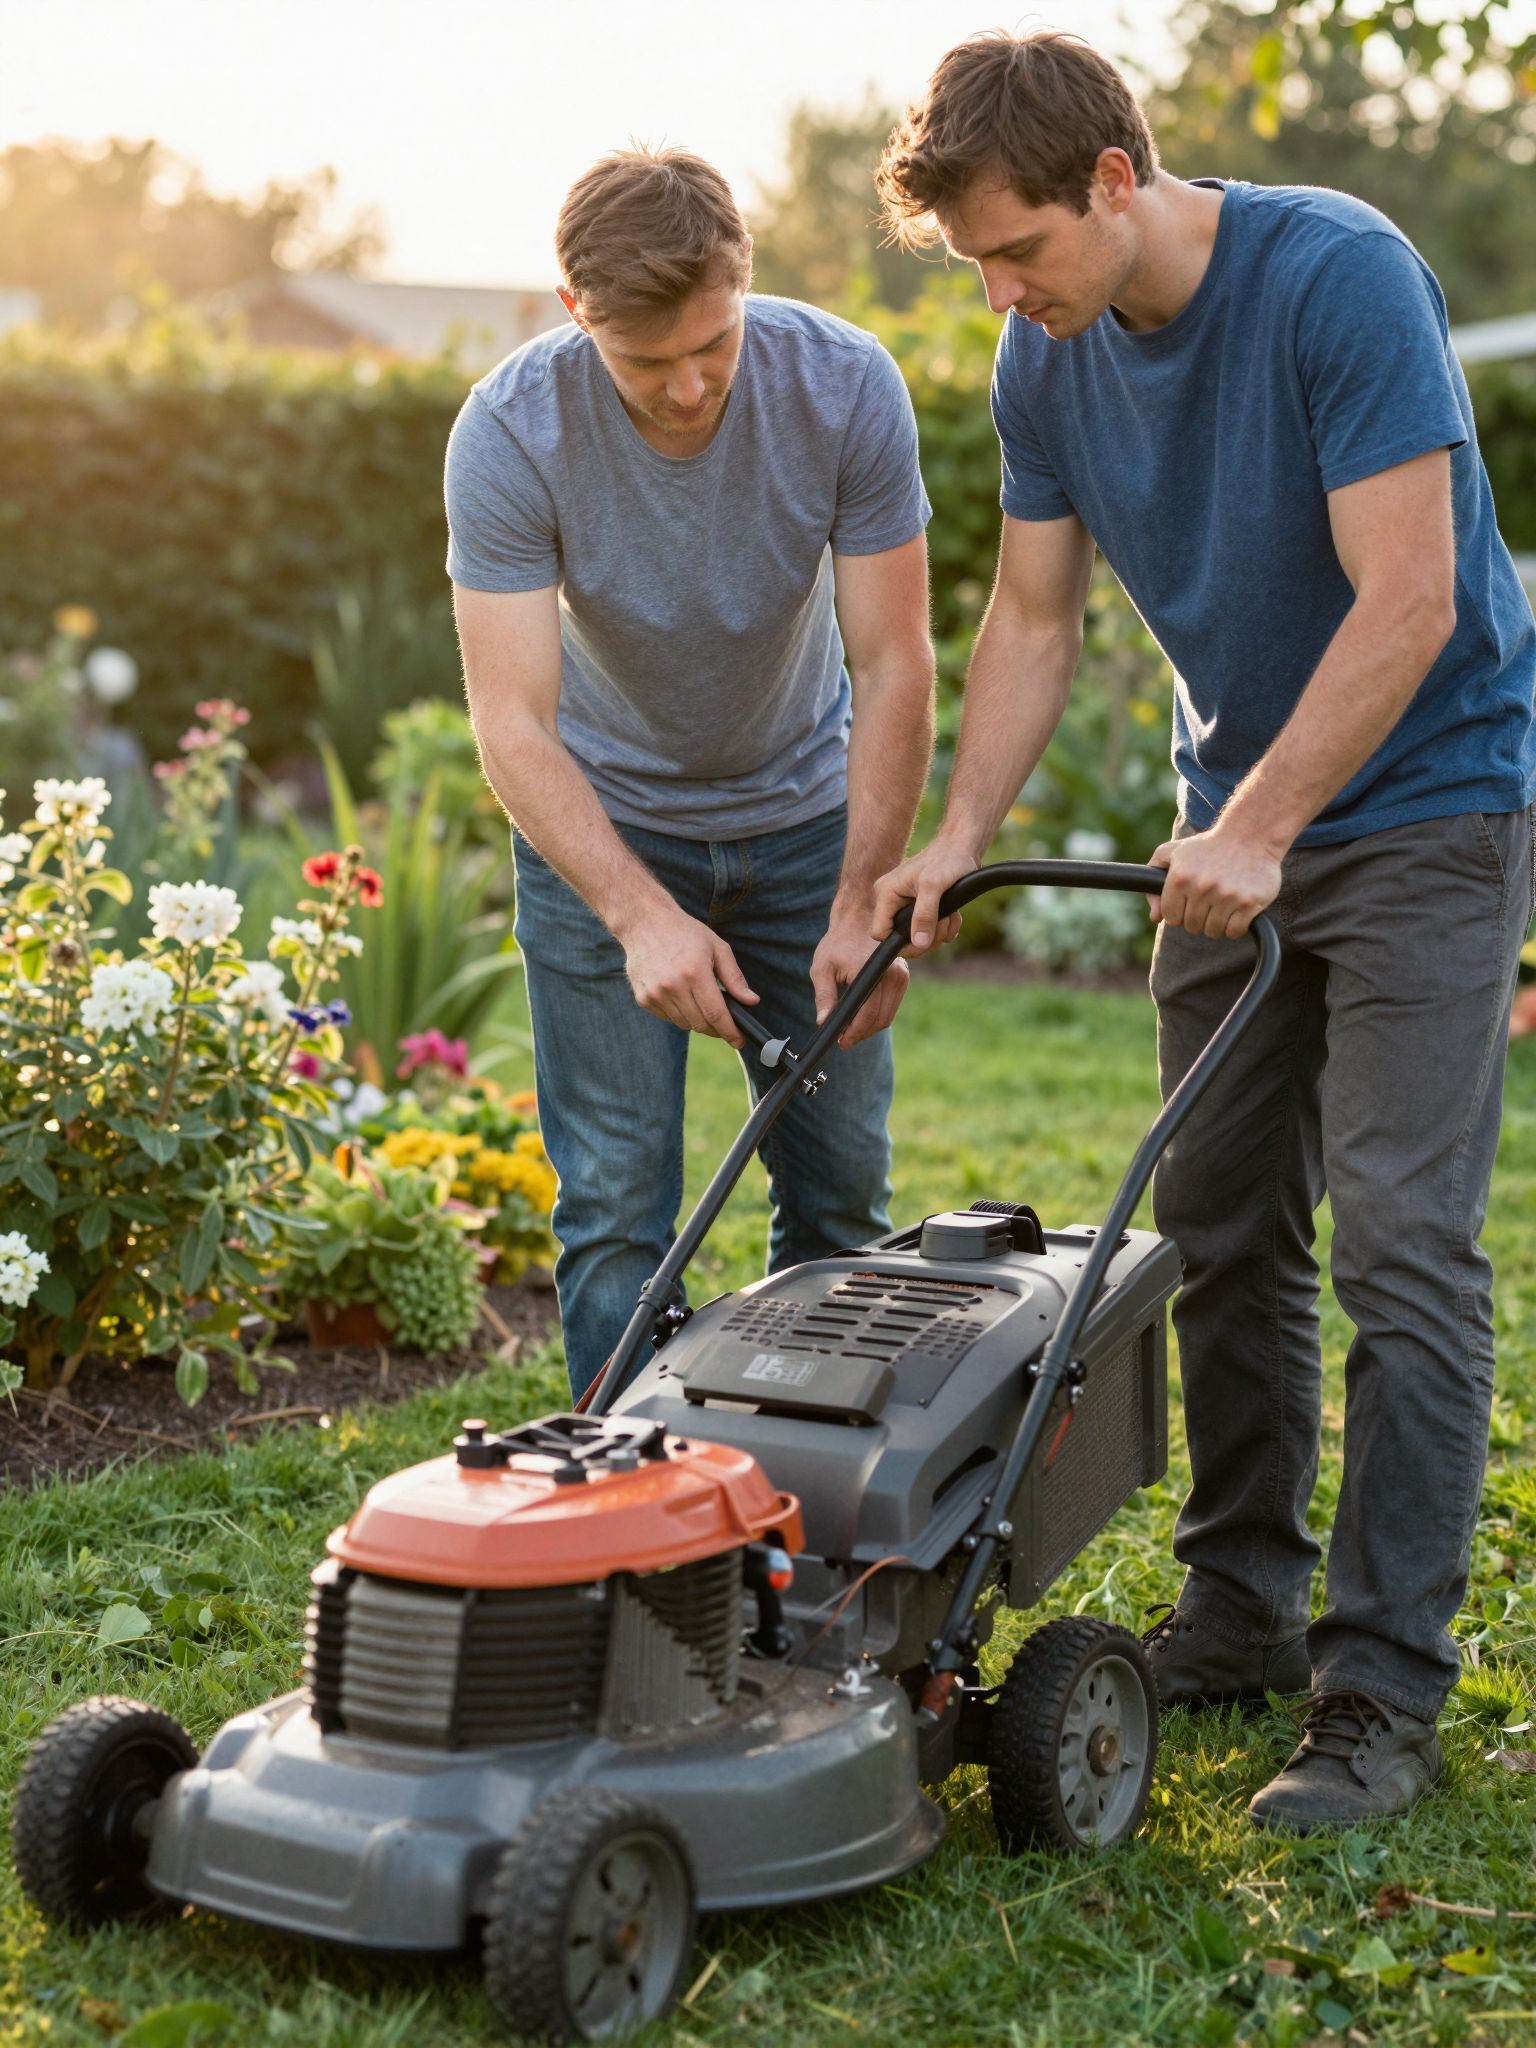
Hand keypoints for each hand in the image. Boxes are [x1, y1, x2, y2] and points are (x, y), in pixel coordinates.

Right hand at [620, 905, 756, 1040]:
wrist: (644, 922)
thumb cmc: (684, 932)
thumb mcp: (717, 948)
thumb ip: (735, 977)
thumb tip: (751, 1001)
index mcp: (695, 972)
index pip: (716, 1014)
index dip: (730, 1032)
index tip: (739, 1041)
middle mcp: (673, 986)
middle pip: (700, 1024)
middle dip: (716, 1027)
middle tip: (724, 1020)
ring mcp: (656, 994)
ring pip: (685, 1024)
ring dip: (697, 1020)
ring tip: (700, 1000)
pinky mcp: (644, 999)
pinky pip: (669, 1018)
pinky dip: (680, 1014)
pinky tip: (681, 995)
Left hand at [810, 902, 910, 1048]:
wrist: (859, 920)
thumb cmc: (838, 942)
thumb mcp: (822, 968)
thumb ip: (824, 996)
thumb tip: (823, 1022)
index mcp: (871, 971)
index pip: (867, 1014)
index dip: (853, 1033)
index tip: (841, 1043)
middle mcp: (892, 975)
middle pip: (880, 1020)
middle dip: (861, 1033)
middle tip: (843, 1040)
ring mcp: (901, 976)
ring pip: (887, 1016)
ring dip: (869, 1027)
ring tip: (849, 1031)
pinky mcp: (903, 978)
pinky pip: (891, 1006)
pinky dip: (877, 1016)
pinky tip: (860, 1018)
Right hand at [868, 837, 975, 954]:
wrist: (961, 849)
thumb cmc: (946, 860)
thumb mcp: (934, 886)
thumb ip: (924, 915)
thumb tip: (919, 943)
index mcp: (886, 893)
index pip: (879, 932)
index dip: (900, 942)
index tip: (923, 940)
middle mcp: (892, 901)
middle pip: (901, 938)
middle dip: (925, 938)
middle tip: (943, 924)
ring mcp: (906, 906)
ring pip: (917, 937)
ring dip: (938, 933)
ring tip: (951, 916)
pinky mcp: (921, 909)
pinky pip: (929, 931)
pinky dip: (943, 928)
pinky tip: (953, 916)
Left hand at [1147, 822, 1282, 937]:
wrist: (1251, 835)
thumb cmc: (1208, 847)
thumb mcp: (1173, 853)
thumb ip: (1152, 882)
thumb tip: (1155, 917)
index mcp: (1180, 877)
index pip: (1171, 917)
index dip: (1179, 912)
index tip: (1189, 902)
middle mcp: (1201, 887)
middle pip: (1192, 926)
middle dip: (1198, 918)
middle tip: (1209, 901)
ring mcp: (1226, 896)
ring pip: (1213, 931)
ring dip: (1217, 923)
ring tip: (1223, 904)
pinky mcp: (1248, 903)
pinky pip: (1234, 932)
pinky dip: (1235, 927)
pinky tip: (1237, 909)